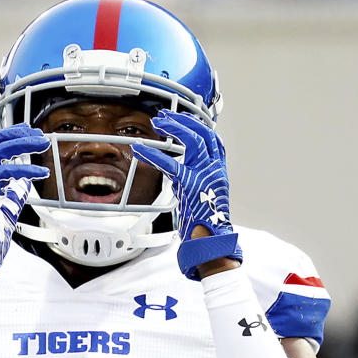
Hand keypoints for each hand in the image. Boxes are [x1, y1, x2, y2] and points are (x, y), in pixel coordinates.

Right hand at [0, 124, 50, 282]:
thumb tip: (25, 181)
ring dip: (21, 144)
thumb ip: (12, 191)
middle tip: (38, 135)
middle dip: (15, 134)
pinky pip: (4, 173)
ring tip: (42, 144)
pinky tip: (40, 173)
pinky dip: (25, 169)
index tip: (26, 130)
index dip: (6, 134)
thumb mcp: (4, 207)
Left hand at [131, 111, 241, 278]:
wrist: (211, 240)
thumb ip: (195, 183)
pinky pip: (170, 164)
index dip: (200, 127)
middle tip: (166, 116)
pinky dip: (153, 154)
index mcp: (218, 173)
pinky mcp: (189, 184)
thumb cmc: (205, 224)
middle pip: (203, 136)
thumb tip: (182, 177)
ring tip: (158, 122)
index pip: (214, 142)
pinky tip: (139, 148)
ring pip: (192, 142)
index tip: (187, 119)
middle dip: (184, 122)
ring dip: (174, 128)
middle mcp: (214, 170)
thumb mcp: (204, 198)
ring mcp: (204, 176)